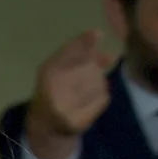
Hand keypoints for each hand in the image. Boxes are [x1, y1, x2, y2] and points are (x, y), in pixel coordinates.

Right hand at [26, 29, 116, 158]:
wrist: (45, 124)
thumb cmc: (56, 88)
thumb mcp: (62, 67)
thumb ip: (83, 54)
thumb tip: (112, 56)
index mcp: (48, 72)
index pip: (69, 52)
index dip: (84, 43)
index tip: (97, 34)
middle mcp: (53, 89)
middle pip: (91, 68)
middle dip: (93, 71)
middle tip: (80, 80)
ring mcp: (64, 108)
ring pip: (100, 84)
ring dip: (98, 85)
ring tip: (83, 93)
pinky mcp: (76, 122)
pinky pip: (103, 99)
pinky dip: (100, 99)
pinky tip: (87, 103)